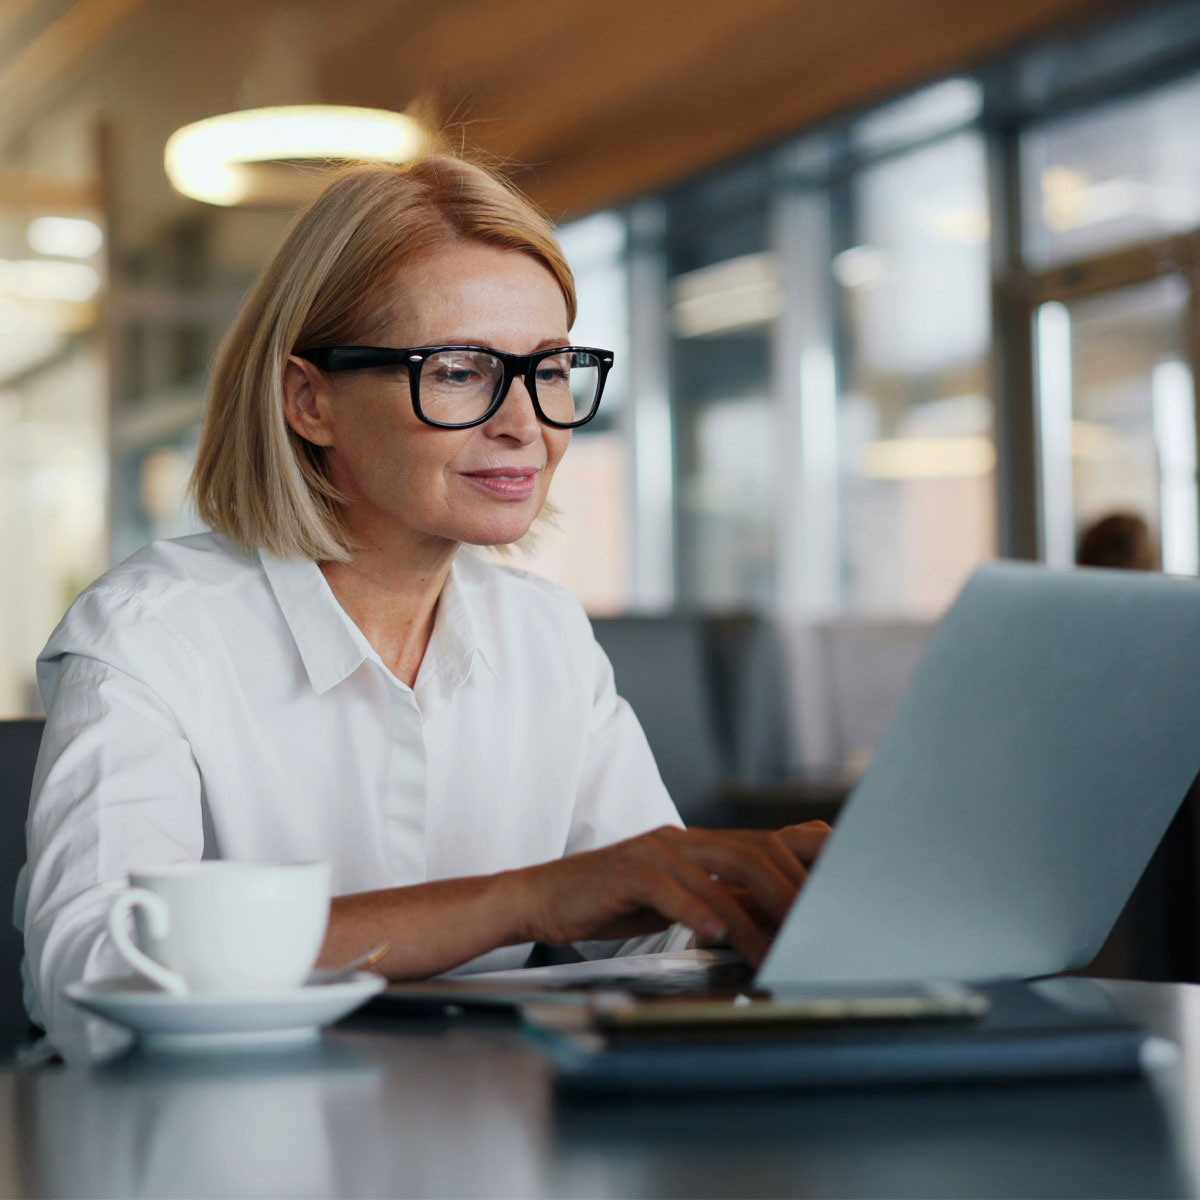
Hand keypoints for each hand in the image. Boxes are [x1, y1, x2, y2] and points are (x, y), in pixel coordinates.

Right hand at [509, 821, 831, 966]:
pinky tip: (713, 934)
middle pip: (756, 852)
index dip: (812, 858)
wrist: (542, 896)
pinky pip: (668, 887)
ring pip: (719, 872)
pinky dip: (694, 910)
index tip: (849, 886)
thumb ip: (722, 901)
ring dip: (754, 915)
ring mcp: (655, 850)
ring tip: (777, 950)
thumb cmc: (612, 901)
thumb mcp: (677, 899)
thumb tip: (775, 923)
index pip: (771, 840)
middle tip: (818, 932)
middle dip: (794, 891)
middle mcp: (685, 839)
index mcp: (702, 844)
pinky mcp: (625, 870)